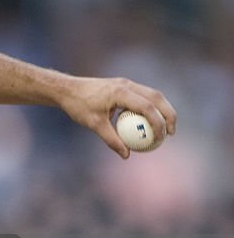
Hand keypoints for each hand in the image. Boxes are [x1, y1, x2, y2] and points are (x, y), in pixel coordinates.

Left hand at [58, 76, 176, 158]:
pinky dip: (151, 107)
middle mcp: (126, 84)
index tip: (161, 137)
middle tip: (171, 133)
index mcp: (120, 92)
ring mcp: (126, 83)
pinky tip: (149, 122)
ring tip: (166, 128)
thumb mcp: (94, 124)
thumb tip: (126, 155)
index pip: (147, 106)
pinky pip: (143, 95)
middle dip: (169, 115)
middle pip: (157, 97)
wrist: (66, 89)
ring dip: (162, 110)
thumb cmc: (78, 106)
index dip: (158, 122)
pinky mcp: (123, 85)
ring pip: (152, 94)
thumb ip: (111, 139)